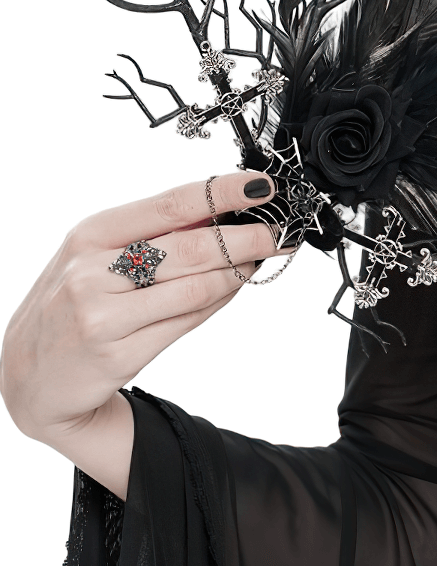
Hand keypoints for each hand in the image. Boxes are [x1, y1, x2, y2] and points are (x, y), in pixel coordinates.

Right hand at [0, 170, 278, 448]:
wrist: (29, 379)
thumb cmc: (71, 305)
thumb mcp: (95, 256)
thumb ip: (152, 233)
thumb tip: (221, 209)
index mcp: (91, 234)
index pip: (172, 203)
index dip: (224, 191)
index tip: (262, 187)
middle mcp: (94, 271)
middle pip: (192, 246)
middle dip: (246, 236)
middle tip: (278, 231)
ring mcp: (104, 315)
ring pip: (196, 286)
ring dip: (239, 271)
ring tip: (261, 259)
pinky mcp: (118, 354)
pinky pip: (186, 321)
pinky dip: (218, 301)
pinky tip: (233, 288)